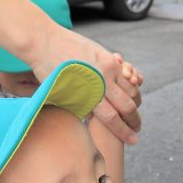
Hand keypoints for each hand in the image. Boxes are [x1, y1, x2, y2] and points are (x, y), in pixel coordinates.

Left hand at [28, 28, 140, 143]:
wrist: (44, 42)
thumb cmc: (48, 73)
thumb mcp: (63, 97)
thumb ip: (80, 107)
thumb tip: (92, 117)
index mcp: (88, 94)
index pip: (112, 118)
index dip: (124, 132)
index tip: (133, 140)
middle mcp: (101, 81)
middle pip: (127, 105)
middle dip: (134, 119)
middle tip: (138, 128)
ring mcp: (107, 67)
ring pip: (131, 89)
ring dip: (136, 102)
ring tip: (134, 112)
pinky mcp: (108, 57)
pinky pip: (126, 74)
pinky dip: (132, 84)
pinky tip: (131, 92)